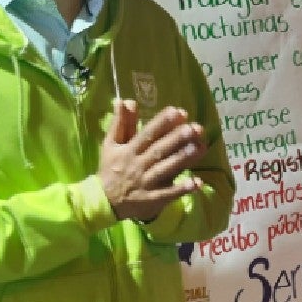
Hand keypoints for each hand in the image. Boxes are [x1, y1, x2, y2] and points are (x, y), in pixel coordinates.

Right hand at [99, 100, 205, 221]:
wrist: (102, 201)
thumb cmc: (110, 169)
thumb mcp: (111, 144)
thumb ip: (121, 122)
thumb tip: (125, 100)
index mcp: (129, 150)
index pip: (147, 134)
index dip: (163, 123)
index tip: (178, 112)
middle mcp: (138, 165)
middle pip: (159, 150)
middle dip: (176, 138)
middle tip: (194, 127)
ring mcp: (146, 183)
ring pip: (165, 169)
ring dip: (182, 159)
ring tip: (199, 148)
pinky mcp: (152, 199)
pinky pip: (168, 194)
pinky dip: (182, 189)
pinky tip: (197, 183)